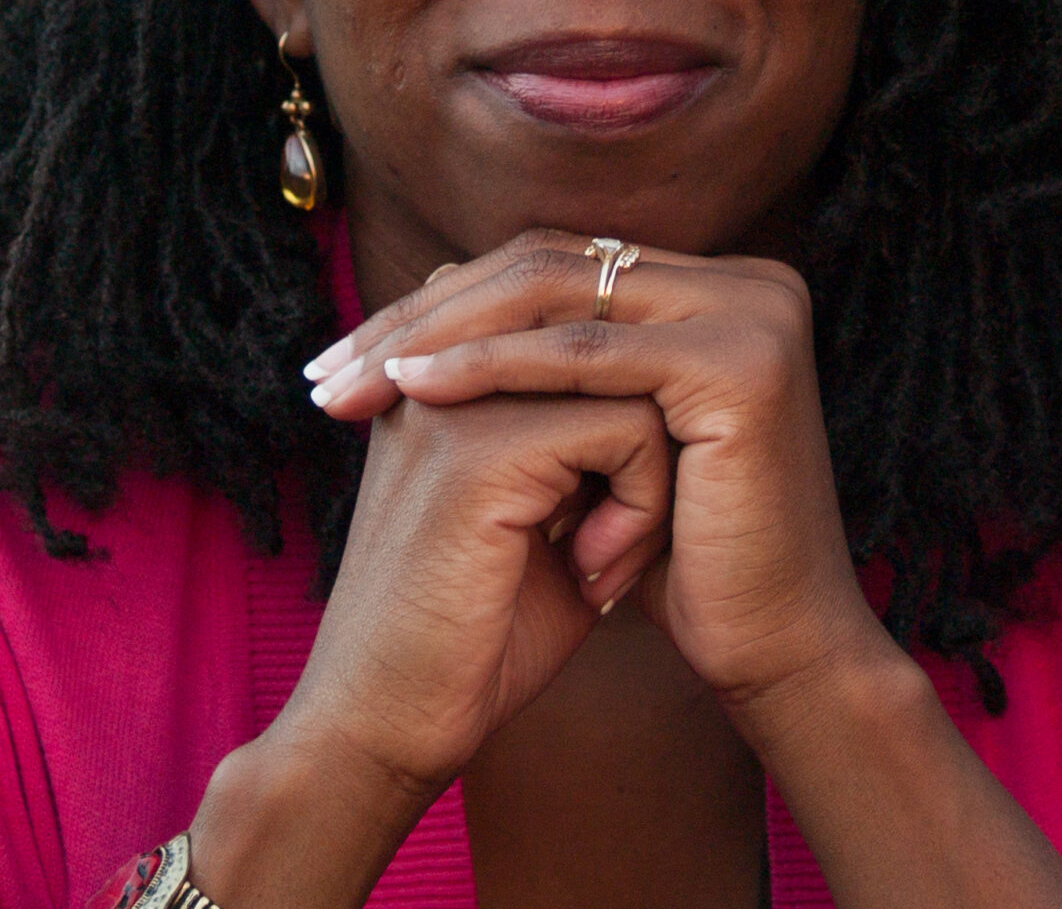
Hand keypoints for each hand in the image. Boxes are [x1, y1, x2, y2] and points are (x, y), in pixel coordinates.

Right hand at [191, 385, 674, 908]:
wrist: (386, 728)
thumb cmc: (469, 641)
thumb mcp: (539, 519)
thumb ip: (586, 448)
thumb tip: (676, 395)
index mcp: (442, 375)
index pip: (581, 333)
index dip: (622, 426)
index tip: (602, 528)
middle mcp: (440, 368)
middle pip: (608, 343)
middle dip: (642, 441)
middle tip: (615, 543)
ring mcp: (455, 402)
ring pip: (630, 379)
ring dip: (648, 478)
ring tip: (604, 560)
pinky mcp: (481, 452)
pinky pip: (626, 428)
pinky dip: (641, 508)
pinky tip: (595, 575)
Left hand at [305, 230, 895, 727]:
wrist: (773, 651)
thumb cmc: (680, 563)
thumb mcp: (597, 441)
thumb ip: (546, 362)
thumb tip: (434, 282)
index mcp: (717, 288)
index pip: (554, 264)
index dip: (446, 301)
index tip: (348, 351)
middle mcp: (749, 281)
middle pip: (549, 267)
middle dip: (425, 316)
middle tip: (328, 368)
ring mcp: (754, 313)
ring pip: (558, 298)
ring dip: (440, 335)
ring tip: (355, 379)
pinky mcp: (740, 363)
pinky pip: (586, 355)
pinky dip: (492, 367)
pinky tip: (417, 389)